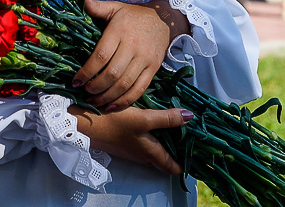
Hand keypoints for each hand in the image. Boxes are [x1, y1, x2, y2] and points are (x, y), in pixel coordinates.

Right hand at [69, 104, 190, 174]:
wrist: (81, 124)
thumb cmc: (113, 124)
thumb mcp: (143, 119)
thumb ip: (166, 118)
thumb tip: (191, 117)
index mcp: (150, 153)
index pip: (173, 167)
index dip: (188, 164)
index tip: (203, 157)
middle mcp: (142, 154)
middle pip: (165, 159)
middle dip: (180, 152)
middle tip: (195, 139)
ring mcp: (131, 148)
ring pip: (155, 150)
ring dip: (167, 142)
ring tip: (180, 129)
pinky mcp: (123, 139)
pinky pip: (145, 142)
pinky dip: (155, 135)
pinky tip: (155, 121)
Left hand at [73, 0, 187, 111]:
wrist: (164, 20)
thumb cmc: (133, 16)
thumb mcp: (115, 8)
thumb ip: (96, 7)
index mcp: (119, 31)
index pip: (101, 55)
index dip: (87, 71)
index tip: (75, 81)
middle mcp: (132, 46)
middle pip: (112, 74)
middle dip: (95, 87)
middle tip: (84, 92)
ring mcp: (145, 59)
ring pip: (124, 84)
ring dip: (107, 97)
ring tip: (93, 101)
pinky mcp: (153, 69)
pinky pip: (139, 89)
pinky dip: (124, 101)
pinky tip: (111, 106)